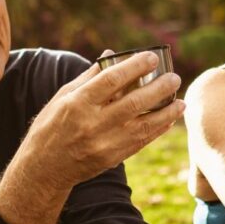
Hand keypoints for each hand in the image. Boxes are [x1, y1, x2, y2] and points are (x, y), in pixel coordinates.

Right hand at [21, 53, 183, 190]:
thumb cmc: (52, 126)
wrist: (45, 167)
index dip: (135, 66)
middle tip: (174, 78)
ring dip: (166, 112)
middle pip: (134, 102)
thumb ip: (89, 77)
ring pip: (143, 125)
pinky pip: (141, 141)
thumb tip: (112, 56)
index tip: (152, 57)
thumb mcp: (63, 97)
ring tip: (180, 101)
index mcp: (78, 103)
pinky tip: (169, 119)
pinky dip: (158, 129)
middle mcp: (92, 123)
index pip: (112, 79)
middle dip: (159, 88)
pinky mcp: (112, 158)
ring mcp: (104, 143)